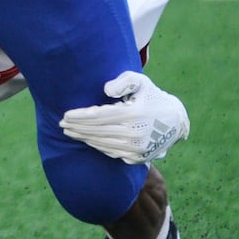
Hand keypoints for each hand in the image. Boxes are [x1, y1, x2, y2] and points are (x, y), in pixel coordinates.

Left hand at [59, 71, 188, 164]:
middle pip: (96, 131)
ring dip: (83, 138)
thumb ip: (124, 80)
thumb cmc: (152, 97)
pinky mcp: (136, 158)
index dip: (79, 117)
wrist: (176, 122)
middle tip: (62, 124)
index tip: (65, 115)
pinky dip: (97, 146)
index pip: (98, 116)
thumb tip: (106, 90)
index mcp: (134, 114)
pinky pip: (110, 152)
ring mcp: (136, 149)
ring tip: (70, 132)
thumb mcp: (142, 82)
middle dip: (77, 128)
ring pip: (101, 144)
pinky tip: (88, 140)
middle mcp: (135, 134)